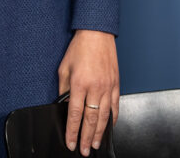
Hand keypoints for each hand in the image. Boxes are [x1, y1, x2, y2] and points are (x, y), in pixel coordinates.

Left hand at [57, 29, 118, 155]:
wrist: (97, 33)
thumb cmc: (79, 48)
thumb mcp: (64, 68)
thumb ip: (64, 89)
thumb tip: (63, 105)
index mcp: (79, 84)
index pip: (74, 114)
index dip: (72, 131)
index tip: (70, 143)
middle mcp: (95, 88)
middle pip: (91, 120)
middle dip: (86, 138)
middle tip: (84, 150)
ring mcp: (108, 87)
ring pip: (104, 117)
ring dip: (100, 133)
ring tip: (95, 145)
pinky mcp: (116, 84)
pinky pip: (115, 106)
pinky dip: (112, 119)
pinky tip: (109, 127)